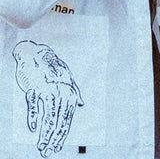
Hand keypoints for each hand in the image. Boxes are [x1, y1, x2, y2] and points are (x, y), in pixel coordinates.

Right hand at [13, 40, 83, 157]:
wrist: (37, 54)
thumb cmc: (52, 68)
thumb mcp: (67, 78)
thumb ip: (75, 91)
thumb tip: (82, 103)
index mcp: (69, 92)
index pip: (67, 118)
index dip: (62, 134)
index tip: (58, 147)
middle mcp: (61, 92)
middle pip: (59, 120)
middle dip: (54, 138)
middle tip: (49, 152)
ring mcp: (48, 89)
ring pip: (48, 115)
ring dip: (45, 132)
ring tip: (41, 146)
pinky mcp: (35, 87)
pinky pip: (34, 104)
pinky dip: (34, 116)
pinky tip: (33, 128)